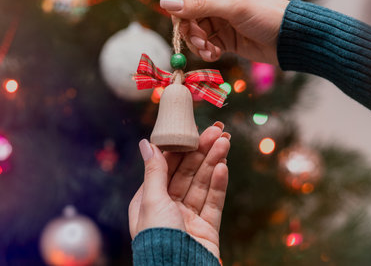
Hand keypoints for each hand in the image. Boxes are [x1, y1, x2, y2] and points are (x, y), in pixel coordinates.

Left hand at [128, 123, 229, 258]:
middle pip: (188, 173)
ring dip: (213, 162)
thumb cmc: (158, 239)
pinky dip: (218, 184)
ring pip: (202, 184)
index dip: (181, 148)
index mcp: (149, 201)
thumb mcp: (152, 200)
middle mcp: (168, 207)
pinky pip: (213, 201)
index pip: (167, 168)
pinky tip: (223, 166)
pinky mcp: (206, 227)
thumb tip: (145, 143)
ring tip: (225, 142)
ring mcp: (189, 217)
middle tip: (217, 132)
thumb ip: (154, 171)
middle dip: (202, 152)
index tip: (194, 132)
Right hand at [160, 0, 288, 64]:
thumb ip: (198, 5)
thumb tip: (165, 4)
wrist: (289, 39)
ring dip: (198, 44)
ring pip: (194, 32)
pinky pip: (205, 44)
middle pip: (187, 15)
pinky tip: (215, 55)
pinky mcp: (223, 37)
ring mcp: (219, 18)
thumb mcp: (233, 7)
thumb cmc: (266, 15)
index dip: (181, 11)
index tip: (185, 28)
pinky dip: (206, 51)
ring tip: (209, 51)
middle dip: (191, 32)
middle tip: (201, 43)